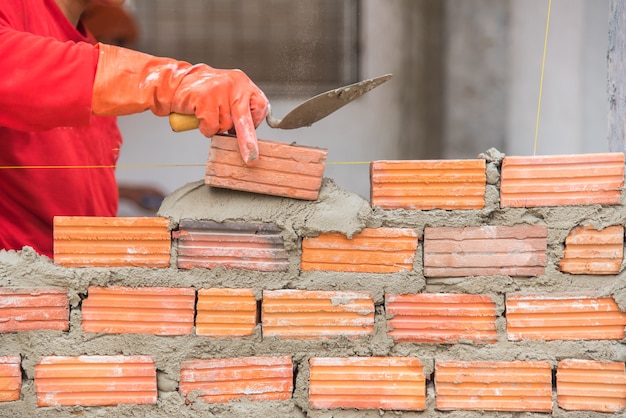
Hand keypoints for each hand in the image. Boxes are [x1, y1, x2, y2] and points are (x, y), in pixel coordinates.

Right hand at [92, 44, 268, 163]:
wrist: (173, 82)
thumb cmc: (201, 92)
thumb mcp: (226, 94)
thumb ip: (238, 108)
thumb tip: (249, 136)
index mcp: (242, 82)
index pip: (260, 105)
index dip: (256, 121)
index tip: (253, 134)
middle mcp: (234, 84)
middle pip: (245, 120)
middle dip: (248, 141)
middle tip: (251, 157)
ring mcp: (219, 90)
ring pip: (225, 125)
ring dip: (216, 126)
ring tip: (206, 113)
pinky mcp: (204, 99)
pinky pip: (211, 126)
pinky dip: (205, 128)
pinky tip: (199, 115)